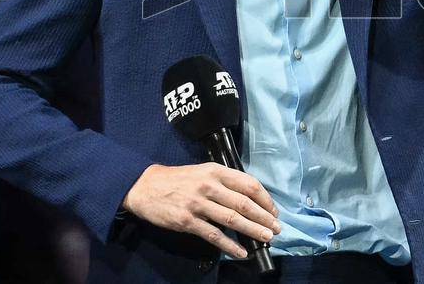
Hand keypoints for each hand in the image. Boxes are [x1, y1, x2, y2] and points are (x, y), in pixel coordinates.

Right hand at [121, 163, 280, 258]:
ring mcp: (198, 204)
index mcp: (215, 171)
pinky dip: (229, 245)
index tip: (273, 211)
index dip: (265, 199)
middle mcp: (209, 186)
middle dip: (264, 217)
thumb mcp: (203, 172)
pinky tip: (241, 252)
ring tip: (266, 238)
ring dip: (252, 230)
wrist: (146, 187)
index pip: (248, 184)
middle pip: (244, 203)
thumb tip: (249, 198)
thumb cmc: (178, 180)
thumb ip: (224, 182)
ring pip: (232, 219)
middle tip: (276, 228)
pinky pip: (213, 235)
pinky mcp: (187, 221)